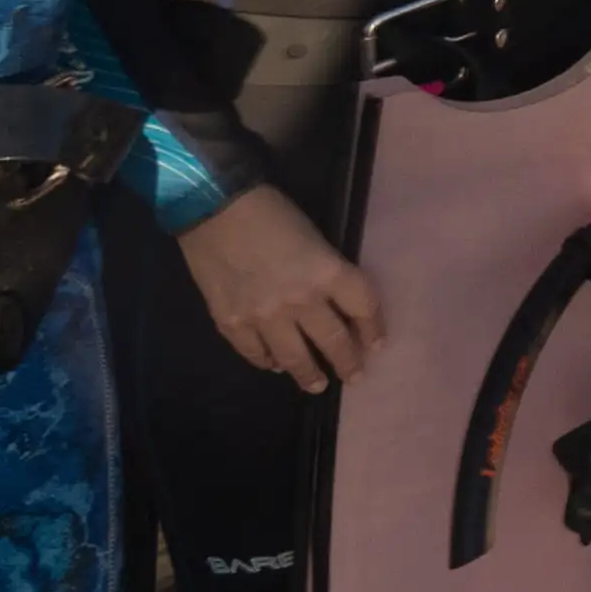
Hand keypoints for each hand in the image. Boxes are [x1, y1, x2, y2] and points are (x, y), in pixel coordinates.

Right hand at [183, 185, 383, 388]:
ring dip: (309, 375)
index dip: (374, 330)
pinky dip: (267, 362)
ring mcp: (264, 317)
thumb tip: (331, 307)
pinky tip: (274, 365)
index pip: (364, 309)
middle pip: (334, 342)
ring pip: (295, 359)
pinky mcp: (231, 323)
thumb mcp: (315, 238)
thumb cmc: (270, 212)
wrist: (214, 207)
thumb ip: (327, 274)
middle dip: (347, 363)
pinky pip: (255, 354)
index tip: (376, 346)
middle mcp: (301, 302)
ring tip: (317, 385)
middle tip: (354, 376)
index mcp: (328, 273)